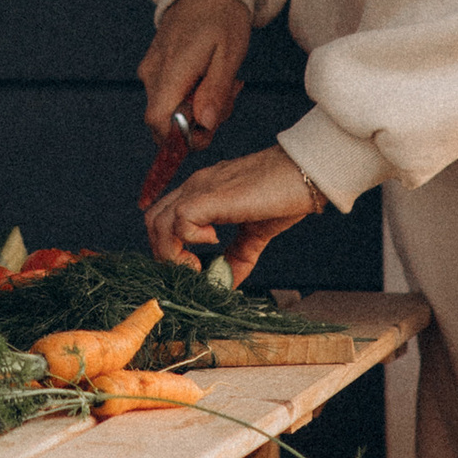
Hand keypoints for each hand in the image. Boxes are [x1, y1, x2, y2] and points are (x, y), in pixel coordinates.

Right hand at [138, 0, 251, 143]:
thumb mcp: (229, 54)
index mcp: (169, 72)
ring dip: (199, 107)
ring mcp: (150, 69)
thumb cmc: (221, 16)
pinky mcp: (155, 66)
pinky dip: (192, 94)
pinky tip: (210, 76)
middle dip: (198, 122)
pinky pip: (169, 94)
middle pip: (165, 121)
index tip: (209, 128)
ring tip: (225, 82)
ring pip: (169, 109)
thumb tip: (205, 124)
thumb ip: (215, 92)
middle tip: (228, 99)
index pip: (158, 123)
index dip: (181, 137)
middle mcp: (152, 74)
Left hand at [142, 140, 319, 281]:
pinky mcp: (210, 196)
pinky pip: (179, 220)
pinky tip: (215, 240)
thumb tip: (226, 284)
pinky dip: (190, 239)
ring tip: (199, 265)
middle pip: (153, 221)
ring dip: (172, 252)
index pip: (164, 218)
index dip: (170, 247)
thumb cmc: (284, 195)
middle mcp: (194, 187)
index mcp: (201, 192)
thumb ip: (238, 257)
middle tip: (192, 270)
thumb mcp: (255, 234)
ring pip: (157, 222)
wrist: (304, 172)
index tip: (193, 267)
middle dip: (165, 253)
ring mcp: (199, 189)